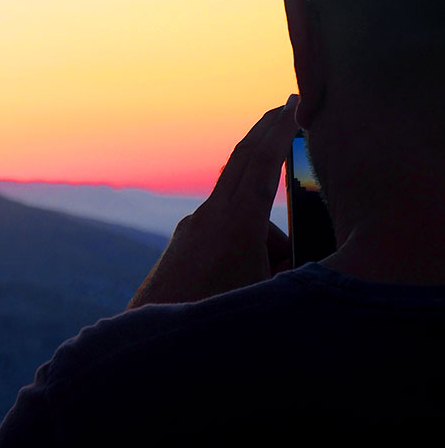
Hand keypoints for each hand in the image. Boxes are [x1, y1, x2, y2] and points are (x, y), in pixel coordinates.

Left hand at [127, 97, 298, 307]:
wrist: (152, 343)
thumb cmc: (214, 320)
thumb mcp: (265, 294)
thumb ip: (286, 268)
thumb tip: (290, 256)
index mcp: (236, 224)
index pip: (263, 164)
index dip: (282, 131)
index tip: (294, 104)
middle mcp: (209, 217)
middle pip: (241, 160)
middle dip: (266, 133)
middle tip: (286, 109)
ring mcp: (192, 228)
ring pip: (237, 206)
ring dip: (261, 226)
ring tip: (270, 275)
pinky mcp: (182, 243)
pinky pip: (220, 227)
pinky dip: (241, 238)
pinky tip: (243, 277)